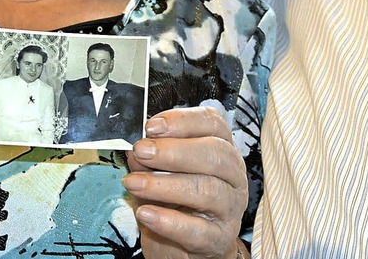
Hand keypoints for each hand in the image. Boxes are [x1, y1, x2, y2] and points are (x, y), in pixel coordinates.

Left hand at [123, 106, 248, 258]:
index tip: (152, 126)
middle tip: (142, 151)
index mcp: (222, 147)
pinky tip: (145, 214)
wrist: (187, 248)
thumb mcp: (162, 174)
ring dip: (165, 185)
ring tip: (134, 184)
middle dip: (174, 150)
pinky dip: (169, 221)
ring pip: (207, 189)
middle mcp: (233, 174)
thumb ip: (151, 160)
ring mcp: (230, 207)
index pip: (212, 123)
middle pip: (214, 153)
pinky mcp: (220, 238)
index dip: (183, 121)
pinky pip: (197, 230)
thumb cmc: (177, 202)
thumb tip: (136, 150)